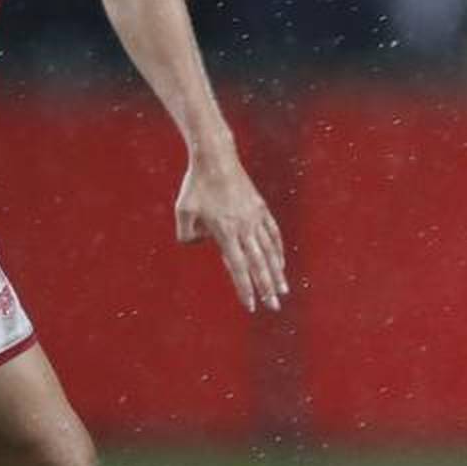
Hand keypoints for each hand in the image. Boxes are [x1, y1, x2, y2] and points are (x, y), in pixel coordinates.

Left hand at [175, 151, 287, 311]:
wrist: (216, 159)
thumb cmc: (195, 186)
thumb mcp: (182, 212)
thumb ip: (187, 235)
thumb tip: (201, 244)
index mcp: (224, 231)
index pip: (238, 267)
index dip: (246, 288)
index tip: (252, 305)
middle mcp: (243, 228)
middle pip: (258, 264)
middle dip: (267, 288)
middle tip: (274, 306)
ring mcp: (255, 218)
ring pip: (269, 251)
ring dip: (277, 273)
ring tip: (283, 290)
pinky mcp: (261, 209)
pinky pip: (273, 234)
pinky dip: (277, 250)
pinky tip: (280, 263)